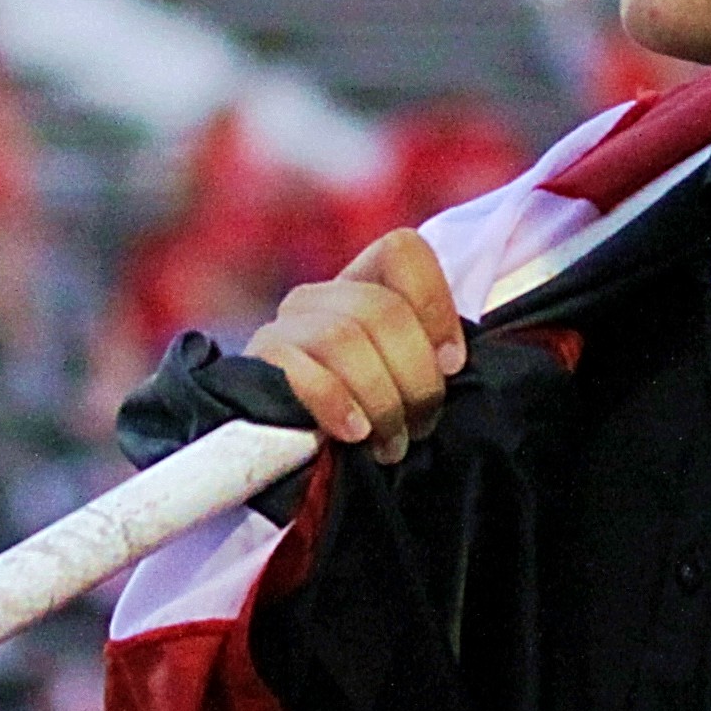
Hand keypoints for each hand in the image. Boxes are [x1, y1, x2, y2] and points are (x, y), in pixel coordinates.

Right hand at [247, 229, 465, 464]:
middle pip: (382, 309)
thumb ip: (428, 356)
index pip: (403, 251)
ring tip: (392, 443)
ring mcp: (283, 328)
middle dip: (416, 376)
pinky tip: (355, 433)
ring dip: (382, 400)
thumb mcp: (404, 382)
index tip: (452, 364)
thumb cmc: (365, 418)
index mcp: (363, 287)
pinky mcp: (258, 365)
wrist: (290, 460)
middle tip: (422, 423)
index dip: (435, 305)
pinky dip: (338, 405)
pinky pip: (304, 373)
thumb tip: (452, 360)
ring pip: (344, 338)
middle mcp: (320, 298)